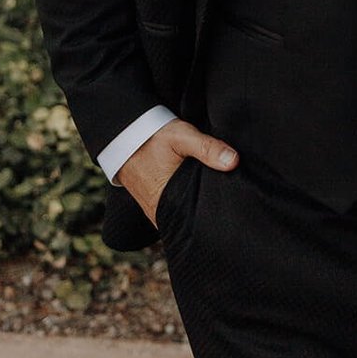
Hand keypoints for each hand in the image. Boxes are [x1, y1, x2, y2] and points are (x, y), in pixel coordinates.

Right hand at [116, 117, 237, 226]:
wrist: (123, 135)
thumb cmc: (152, 136)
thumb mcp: (182, 136)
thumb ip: (207, 148)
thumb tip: (233, 161)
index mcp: (167, 202)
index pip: (196, 222)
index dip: (214, 219)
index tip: (233, 215)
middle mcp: (159, 213)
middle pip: (189, 222)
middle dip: (207, 217)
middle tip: (230, 211)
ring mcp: (154, 211)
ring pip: (181, 218)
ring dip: (194, 212)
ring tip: (216, 206)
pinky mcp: (152, 205)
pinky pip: (172, 213)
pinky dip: (184, 208)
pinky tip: (196, 200)